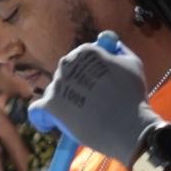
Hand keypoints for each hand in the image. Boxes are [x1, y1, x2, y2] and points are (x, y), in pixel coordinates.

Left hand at [36, 36, 151, 158]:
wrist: (128, 126)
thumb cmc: (133, 96)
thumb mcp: (133, 64)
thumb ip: (119, 51)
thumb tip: (111, 45)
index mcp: (86, 51)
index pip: (80, 60)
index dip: (88, 74)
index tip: (97, 87)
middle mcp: (67, 64)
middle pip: (65, 75)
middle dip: (74, 88)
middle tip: (90, 104)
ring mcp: (57, 84)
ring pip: (54, 93)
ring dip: (63, 103)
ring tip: (79, 118)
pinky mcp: (50, 105)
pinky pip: (37, 110)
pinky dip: (42, 118)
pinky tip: (50, 125)